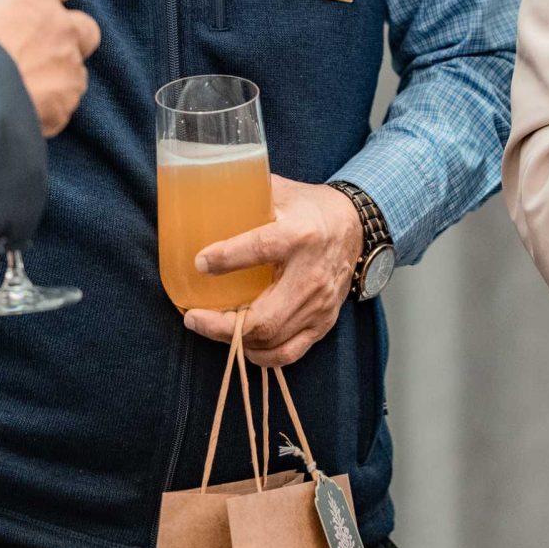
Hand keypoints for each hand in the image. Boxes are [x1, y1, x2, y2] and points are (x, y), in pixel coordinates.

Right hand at [0, 0, 98, 136]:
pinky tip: (18, 112)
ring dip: (56, 75)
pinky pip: (64, 106)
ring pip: (77, 69)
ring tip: (20, 86)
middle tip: (34, 44)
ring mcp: (66, 69)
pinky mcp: (63, 107)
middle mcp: (58, 27)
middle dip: (68, 34)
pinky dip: (47, 110)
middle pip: (86, 25)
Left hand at [180, 177, 363, 366]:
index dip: (227, 258)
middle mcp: (313, 275)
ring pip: (272, 339)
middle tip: (193, 318)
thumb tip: (200, 203)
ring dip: (235, 341)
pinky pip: (289, 352)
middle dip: (221, 325)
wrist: (355, 225)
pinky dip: (261, 355)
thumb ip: (245, 197)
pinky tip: (243, 344)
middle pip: (265, 318)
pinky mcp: (324, 322)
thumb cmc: (309, 207)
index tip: (200, 263)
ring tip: (211, 327)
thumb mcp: (280, 192)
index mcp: (301, 234)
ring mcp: (320, 304)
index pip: (261, 249)